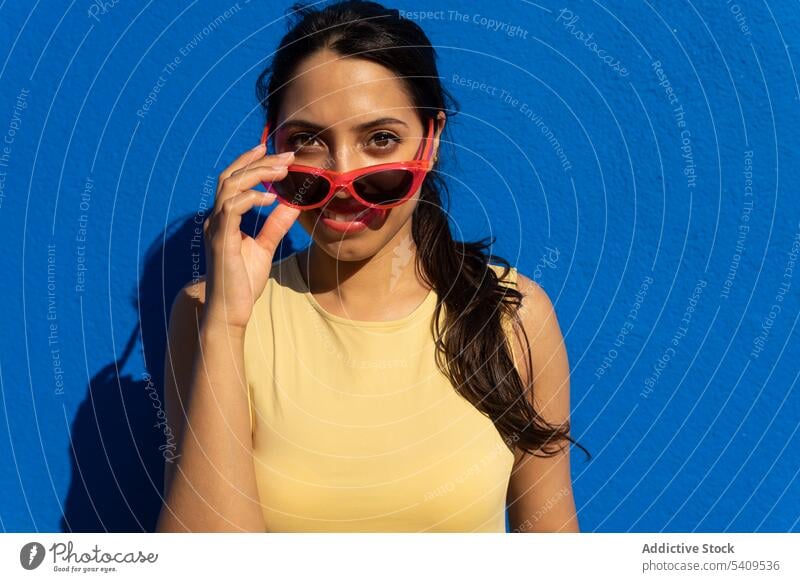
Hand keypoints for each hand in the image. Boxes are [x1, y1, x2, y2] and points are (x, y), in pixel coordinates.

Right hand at [202, 144, 299, 330]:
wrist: (231, 309)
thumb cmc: (243, 282)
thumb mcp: (265, 248)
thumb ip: (275, 226)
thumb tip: (292, 205)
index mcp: (224, 218)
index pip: (234, 180)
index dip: (250, 161)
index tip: (272, 150)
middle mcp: (216, 218)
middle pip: (231, 176)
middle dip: (259, 161)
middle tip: (287, 156)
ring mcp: (216, 227)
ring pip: (230, 186)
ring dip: (257, 174)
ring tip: (282, 171)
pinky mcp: (221, 239)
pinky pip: (232, 208)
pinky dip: (250, 198)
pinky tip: (270, 198)